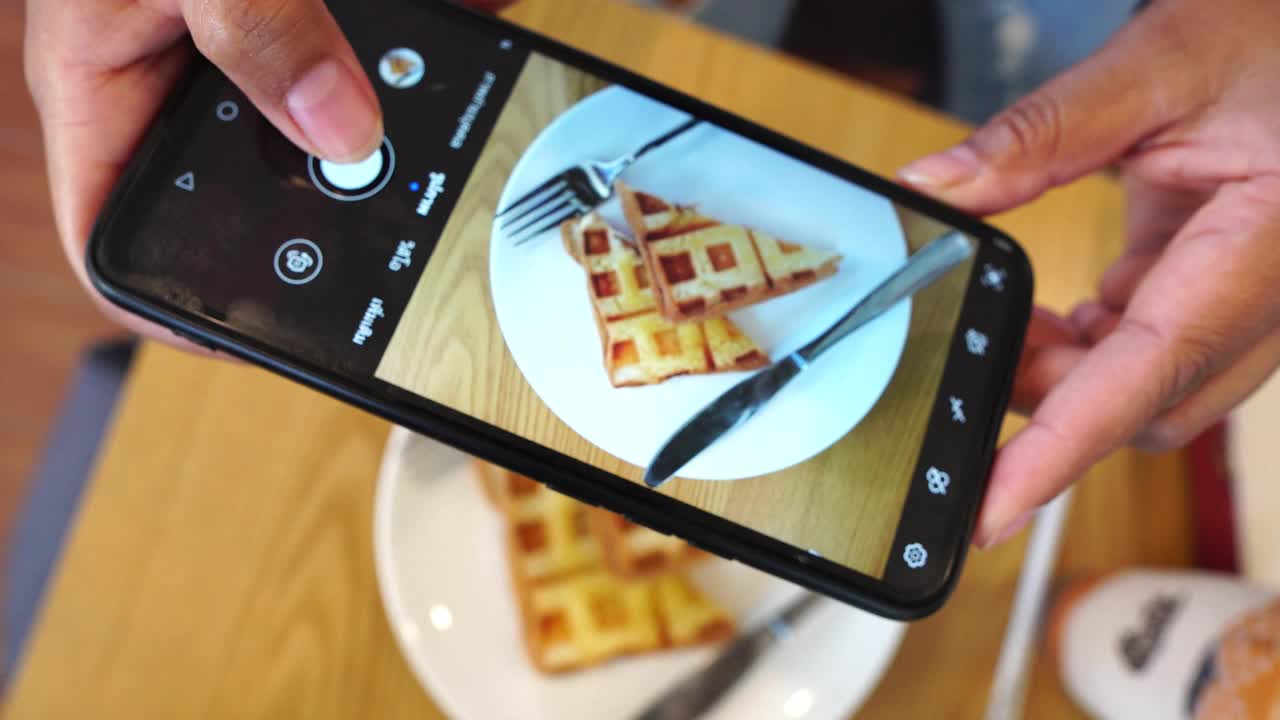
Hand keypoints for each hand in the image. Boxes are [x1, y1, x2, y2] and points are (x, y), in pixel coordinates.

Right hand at [26, 0, 515, 347]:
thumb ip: (253, 31)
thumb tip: (343, 134)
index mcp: (111, 78)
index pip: (116, 233)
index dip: (175, 302)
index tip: (261, 335)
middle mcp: (187, 73)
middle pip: (250, 193)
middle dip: (330, 217)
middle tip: (409, 241)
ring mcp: (265, 45)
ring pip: (333, 127)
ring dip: (402, 133)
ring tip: (468, 138)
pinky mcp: (326, 16)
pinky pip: (388, 55)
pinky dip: (438, 49)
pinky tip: (489, 28)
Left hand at [899, 0, 1279, 546]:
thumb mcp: (1159, 65)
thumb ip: (1038, 135)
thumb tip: (937, 187)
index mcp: (1262, 248)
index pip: (1146, 375)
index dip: (1059, 453)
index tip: (991, 510)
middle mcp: (1266, 297)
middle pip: (1142, 405)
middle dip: (1048, 401)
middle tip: (971, 356)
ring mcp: (1249, 305)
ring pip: (1144, 390)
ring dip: (1065, 374)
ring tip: (1009, 318)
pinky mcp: (1221, 296)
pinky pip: (1151, 356)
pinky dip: (1090, 350)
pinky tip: (1056, 314)